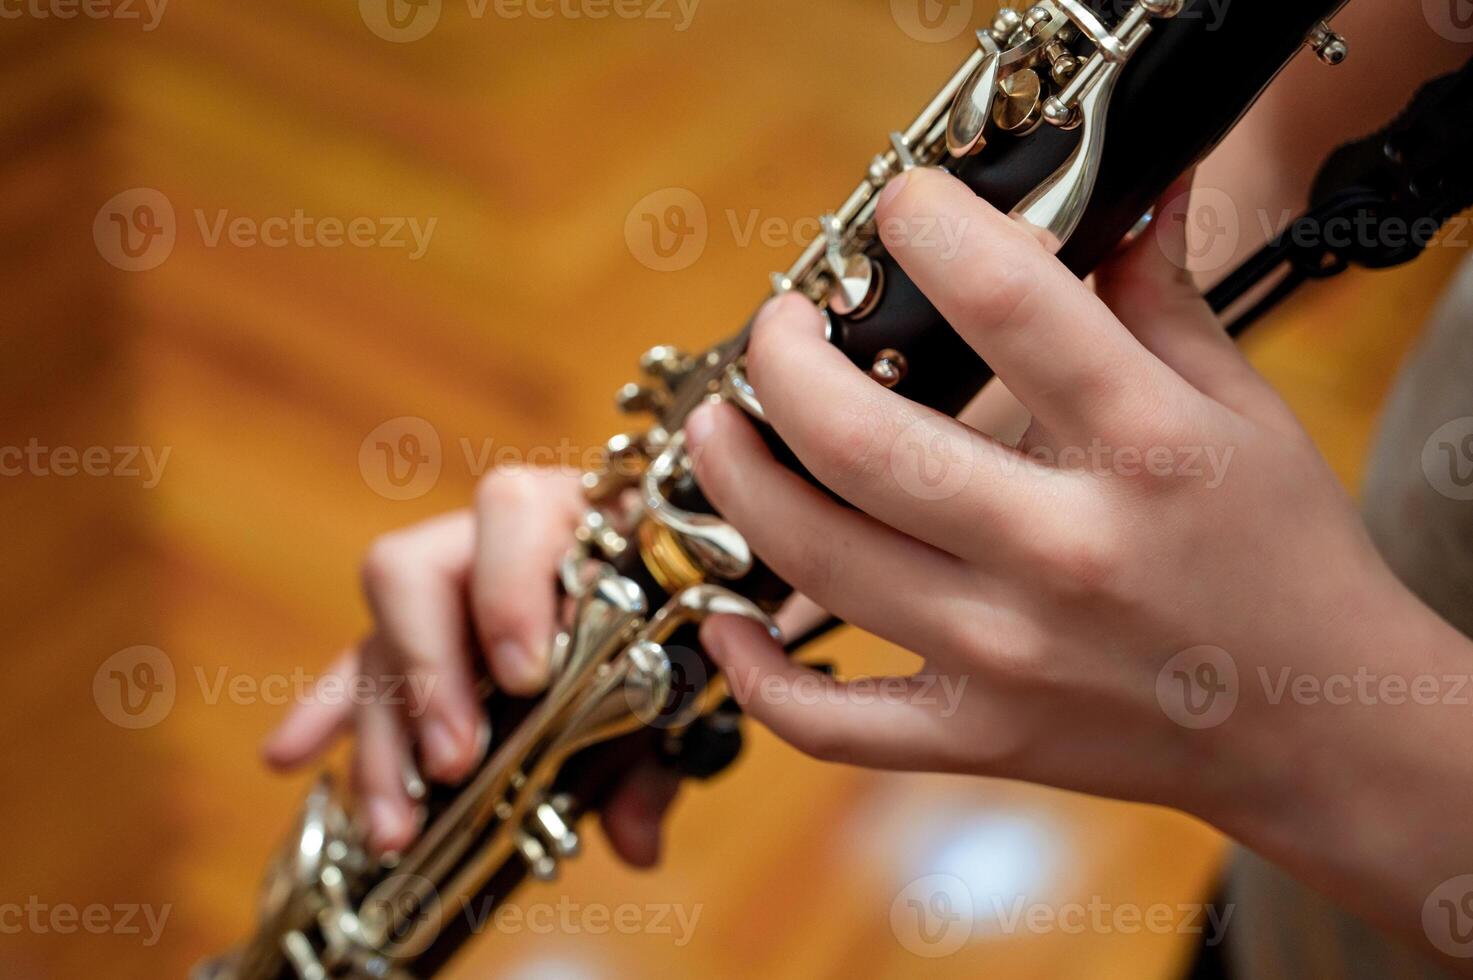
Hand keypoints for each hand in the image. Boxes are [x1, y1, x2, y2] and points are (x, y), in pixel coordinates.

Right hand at [261, 469, 679, 864]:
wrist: (700, 583)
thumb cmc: (692, 614)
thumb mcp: (691, 671)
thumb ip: (663, 745)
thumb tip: (634, 839)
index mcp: (575, 512)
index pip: (514, 513)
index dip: (508, 590)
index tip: (524, 677)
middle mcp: (493, 540)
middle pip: (416, 570)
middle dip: (427, 673)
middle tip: (454, 761)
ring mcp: (447, 587)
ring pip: (380, 638)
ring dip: (380, 734)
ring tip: (397, 824)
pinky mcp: (420, 636)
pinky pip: (357, 665)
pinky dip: (329, 712)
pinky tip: (290, 755)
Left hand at [686, 166, 1452, 836]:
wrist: (1322, 726)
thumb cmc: (1284, 555)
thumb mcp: (1242, 409)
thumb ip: (1162, 299)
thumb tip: (1126, 195)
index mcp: (1146, 447)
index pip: (1007, 302)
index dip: (929, 227)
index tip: (900, 210)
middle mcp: (1065, 551)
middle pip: (862, 440)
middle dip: (784, 360)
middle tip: (778, 327)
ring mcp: (1010, 654)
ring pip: (819, 562)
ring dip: (737, 482)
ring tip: (718, 427)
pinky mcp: (981, 734)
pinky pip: (831, 723)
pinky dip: (757, 673)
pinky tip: (726, 618)